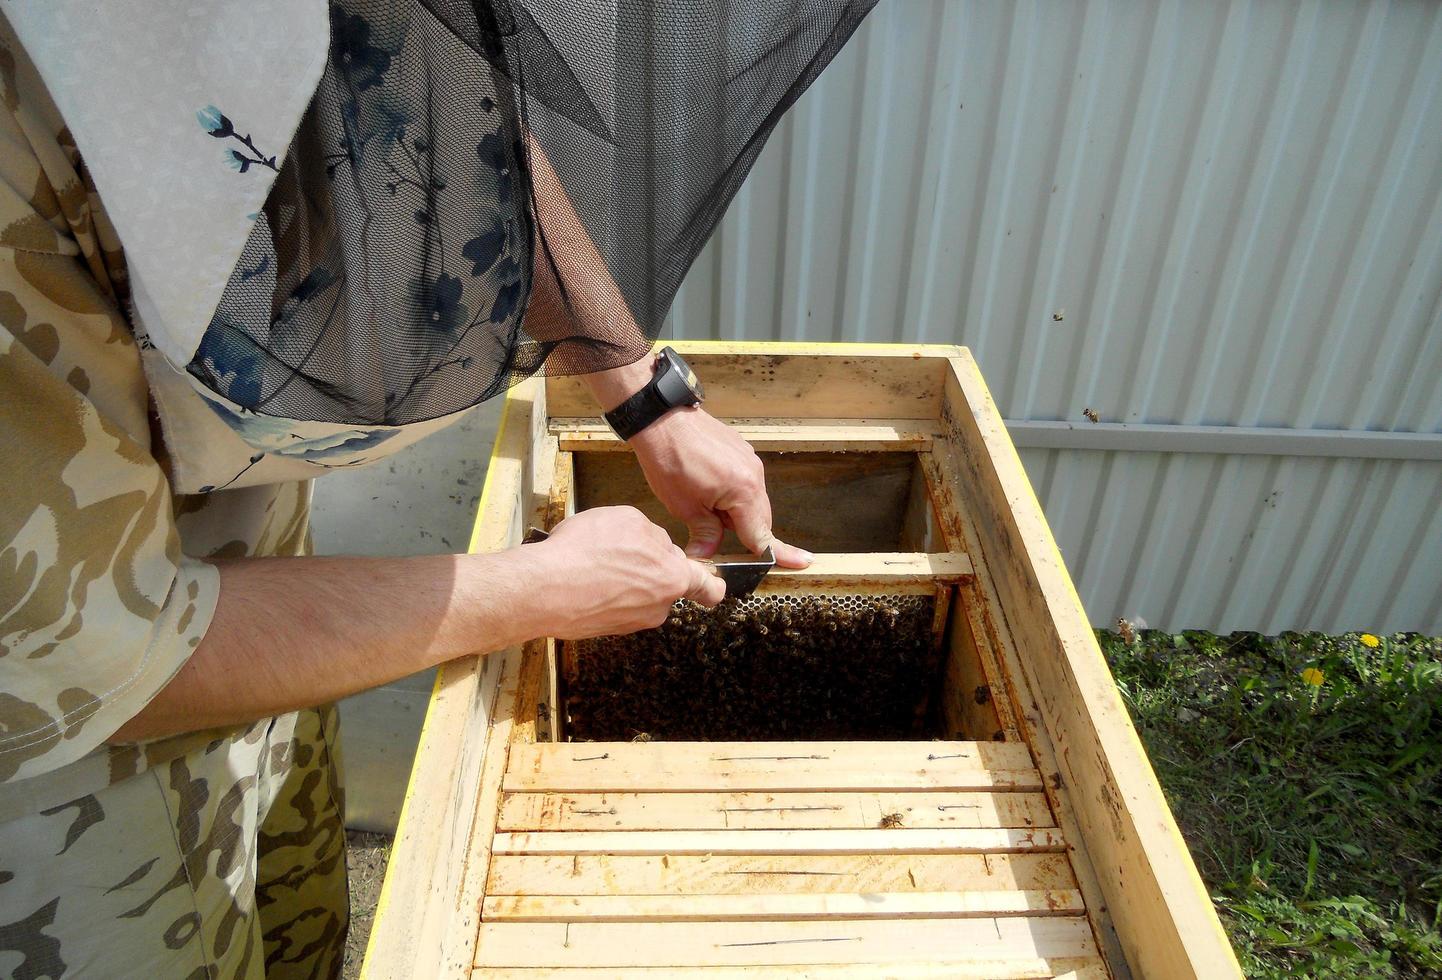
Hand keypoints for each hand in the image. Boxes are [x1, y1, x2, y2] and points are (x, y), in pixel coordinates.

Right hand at [526, 506, 724, 638]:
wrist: (543, 588)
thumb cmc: (584, 553)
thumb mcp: (626, 520)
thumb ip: (652, 534)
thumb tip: (653, 544)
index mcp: (672, 576)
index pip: (708, 586)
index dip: (712, 584)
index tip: (712, 583)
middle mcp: (657, 605)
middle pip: (665, 583)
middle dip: (650, 569)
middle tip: (623, 554)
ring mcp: (632, 621)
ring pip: (638, 594)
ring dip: (624, 580)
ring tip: (595, 562)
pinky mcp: (609, 629)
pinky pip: (615, 605)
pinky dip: (604, 592)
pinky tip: (584, 577)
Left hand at [628, 407, 812, 567]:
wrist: (661, 419)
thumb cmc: (670, 459)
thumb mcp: (685, 507)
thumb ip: (705, 535)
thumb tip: (707, 555)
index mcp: (744, 492)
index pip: (762, 535)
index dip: (773, 554)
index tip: (798, 563)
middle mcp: (754, 474)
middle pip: (761, 518)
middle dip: (746, 535)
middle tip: (721, 542)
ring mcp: (749, 460)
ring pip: (753, 500)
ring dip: (736, 513)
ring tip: (704, 508)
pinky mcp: (740, 450)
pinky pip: (746, 481)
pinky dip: (733, 494)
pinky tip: (707, 490)